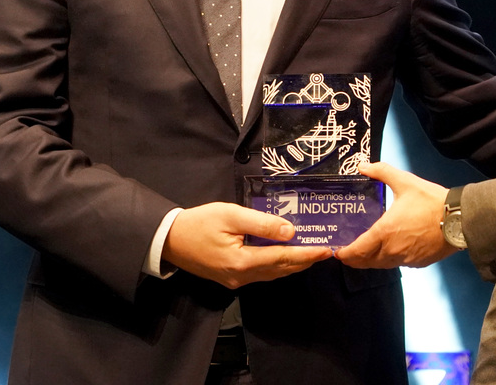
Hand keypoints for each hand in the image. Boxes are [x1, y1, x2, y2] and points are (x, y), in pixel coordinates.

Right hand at [162, 202, 331, 288]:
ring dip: (293, 264)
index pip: (283, 257)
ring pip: (273, 274)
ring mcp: (236, 281)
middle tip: (326, 251)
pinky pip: (262, 274)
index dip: (307, 253)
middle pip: (281, 269)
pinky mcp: (231, 278)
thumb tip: (290, 231)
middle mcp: (242, 276)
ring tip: (312, 252)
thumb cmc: (199, 223)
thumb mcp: (231, 215)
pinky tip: (286, 256)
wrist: (168, 240)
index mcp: (243, 261)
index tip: (326, 250)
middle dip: (305, 260)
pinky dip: (278, 265)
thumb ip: (262, 223)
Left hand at [334, 161, 457, 268]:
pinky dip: (390, 259)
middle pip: (367, 262)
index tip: (337, 252)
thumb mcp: (405, 182)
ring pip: (382, 264)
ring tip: (366, 252)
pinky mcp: (418, 263)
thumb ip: (382, 172)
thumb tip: (362, 165)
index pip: (358, 251)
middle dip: (355, 259)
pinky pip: (398, 263)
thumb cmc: (431, 201)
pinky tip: (391, 249)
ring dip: (372, 260)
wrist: (459, 219)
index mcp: (385, 232)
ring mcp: (406, 259)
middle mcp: (392, 251)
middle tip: (348, 253)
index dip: (345, 254)